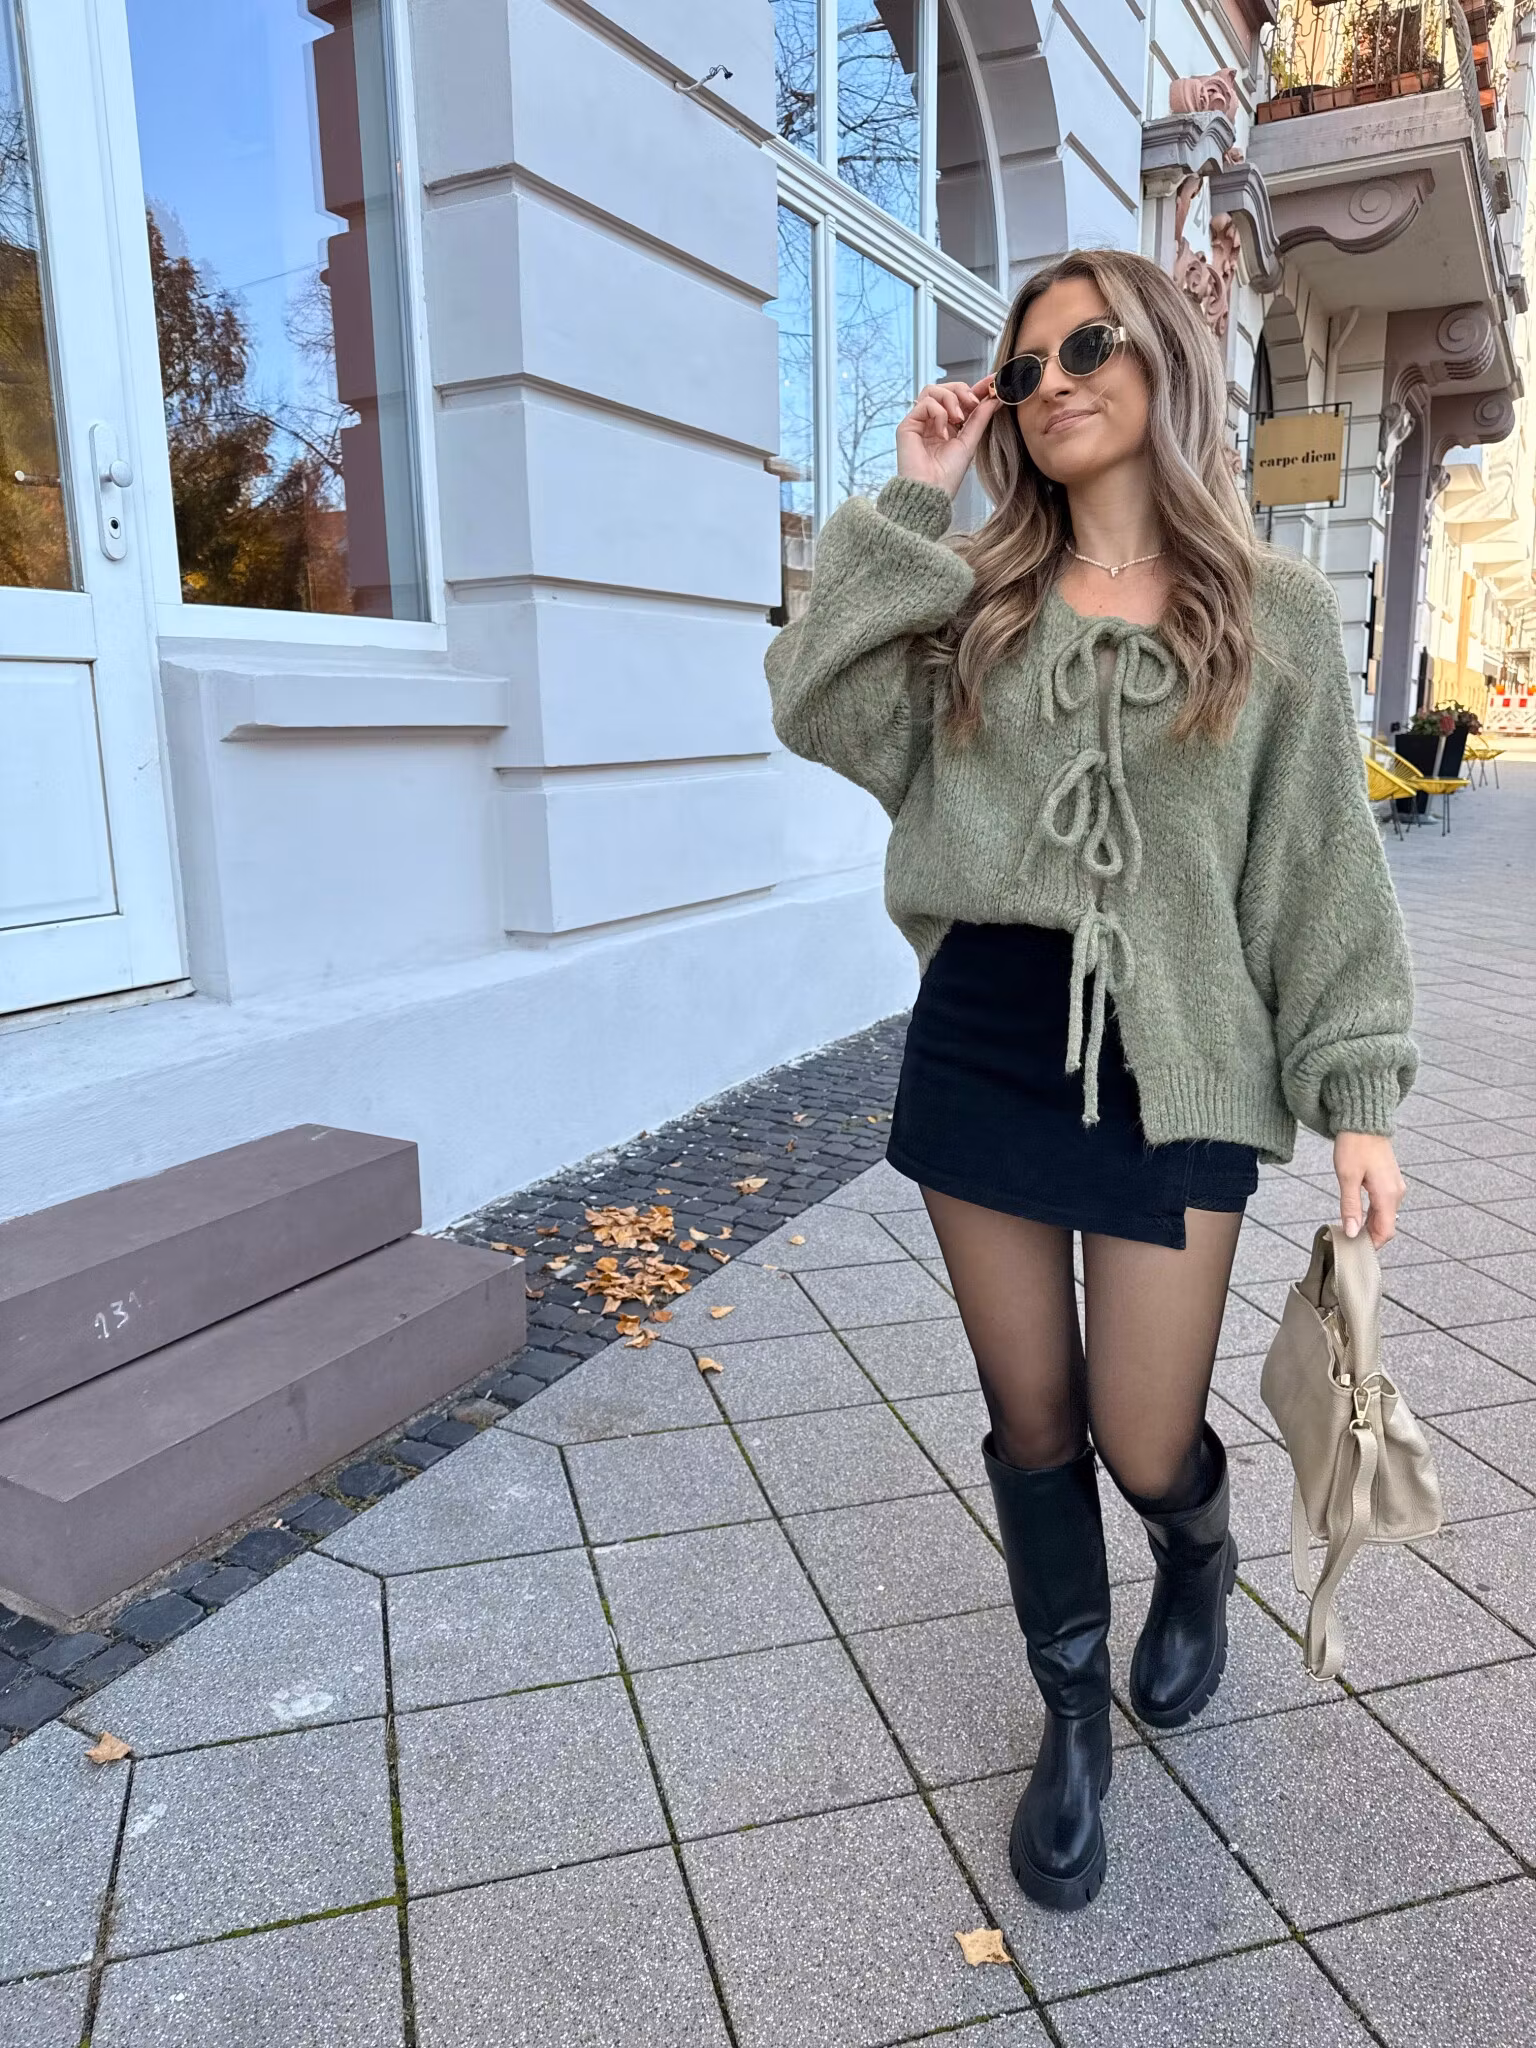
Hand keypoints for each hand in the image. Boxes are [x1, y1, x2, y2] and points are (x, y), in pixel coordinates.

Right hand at [895, 377, 1002, 497]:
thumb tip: (994, 398)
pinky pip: (925, 403)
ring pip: (933, 390)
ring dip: (950, 400)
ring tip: (958, 419)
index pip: (961, 398)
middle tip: (973, 404)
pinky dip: (939, 413)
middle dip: (962, 391)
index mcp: (948, 425)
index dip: (977, 388)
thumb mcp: (970, 442)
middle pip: (946, 388)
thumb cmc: (948, 475)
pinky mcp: (907, 425)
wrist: (931, 492)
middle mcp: (932, 421)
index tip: (994, 381)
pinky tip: (942, 433)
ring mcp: (919, 422)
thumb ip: (980, 418)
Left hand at [1333, 1132, 1405, 1247]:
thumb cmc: (1354, 1145)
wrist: (1363, 1122)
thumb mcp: (1347, 1178)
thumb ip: (1351, 1207)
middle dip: (1369, 1237)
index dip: (1371, 1244)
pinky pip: (1384, 1204)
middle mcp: (1396, 1193)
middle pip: (1386, 1225)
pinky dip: (1372, 1213)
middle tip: (1347, 1242)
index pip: (1385, 1231)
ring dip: (1370, 1225)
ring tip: (1349, 1229)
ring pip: (1385, 1215)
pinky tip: (1357, 1214)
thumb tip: (1352, 1232)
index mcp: (1388, 1195)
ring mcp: (1394, 1186)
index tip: (1355, 1251)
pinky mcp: (1389, 1180)